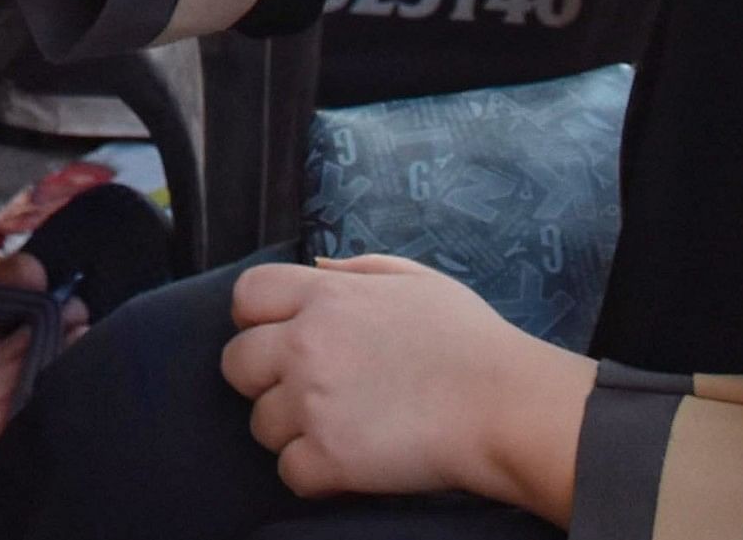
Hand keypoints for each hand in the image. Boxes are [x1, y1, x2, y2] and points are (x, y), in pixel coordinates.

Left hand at [220, 257, 594, 514]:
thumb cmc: (472, 342)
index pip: (246, 296)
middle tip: (307, 391)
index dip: (257, 319)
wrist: (506, 405)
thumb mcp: (416, 279)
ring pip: (260, 424)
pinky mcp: (328, 457)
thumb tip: (314, 268)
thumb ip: (356, 270)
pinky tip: (349, 462)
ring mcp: (312, 403)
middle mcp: (306, 346)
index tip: (280, 337)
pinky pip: (289, 471)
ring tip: (341, 428)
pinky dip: (314, 474)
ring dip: (292, 430)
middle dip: (263, 379)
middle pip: (236, 364)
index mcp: (325, 297)